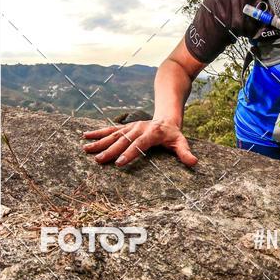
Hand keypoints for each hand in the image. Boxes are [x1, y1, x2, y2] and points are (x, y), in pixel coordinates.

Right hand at [83, 119, 197, 167]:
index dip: (130, 153)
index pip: (140, 144)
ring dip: (100, 142)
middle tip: (100, 161)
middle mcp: (139, 128)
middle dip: (111, 151)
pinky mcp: (125, 127)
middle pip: (123, 140)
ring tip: (86, 149)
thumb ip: (185, 152)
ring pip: (113, 134)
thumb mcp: (181, 142)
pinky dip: (98, 133)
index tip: (120, 163)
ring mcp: (130, 127)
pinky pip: (109, 130)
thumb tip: (194, 162)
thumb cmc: (173, 134)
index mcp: (152, 133)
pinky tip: (85, 136)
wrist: (166, 117)